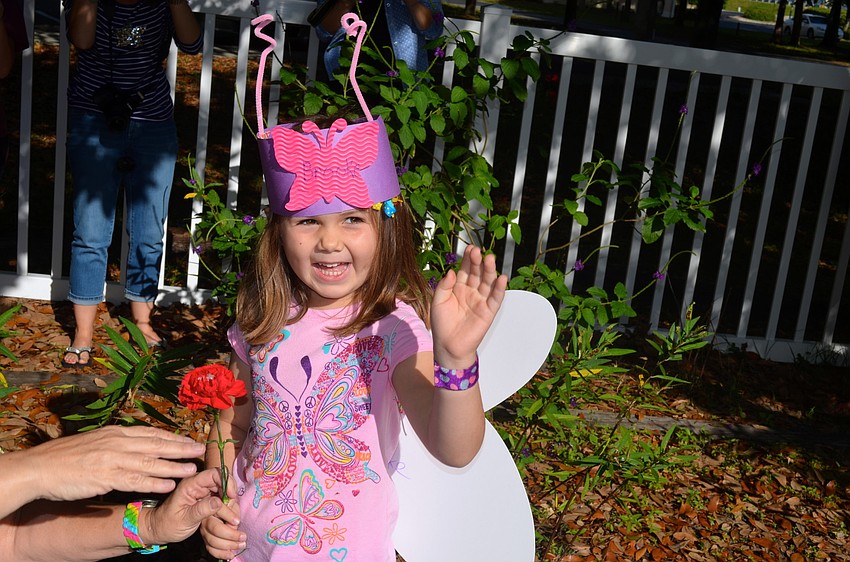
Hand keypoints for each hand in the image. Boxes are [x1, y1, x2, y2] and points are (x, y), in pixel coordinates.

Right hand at [26, 426, 204, 501]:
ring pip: (150, 462)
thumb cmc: (65, 457)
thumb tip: (134, 446)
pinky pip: (135, 480)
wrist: (40, 467)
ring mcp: (112, 459)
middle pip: (156, 444)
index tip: (189, 440)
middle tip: (201, 450)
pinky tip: (169, 486)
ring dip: (174, 466)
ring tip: (192, 469)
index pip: (151, 433)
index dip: (173, 437)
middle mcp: (117, 442)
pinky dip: (154, 482)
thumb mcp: (95, 442)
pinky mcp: (105, 476)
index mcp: (116, 432)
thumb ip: (116, 444)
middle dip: (181, 448)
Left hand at [144, 469, 224, 544]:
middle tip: (232, 509)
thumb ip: (201, 510)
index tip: (231, 497)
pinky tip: (226, 515)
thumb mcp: (184, 519)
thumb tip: (219, 502)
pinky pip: (221, 497)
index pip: (214, 474)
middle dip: (230, 494)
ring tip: (229, 516)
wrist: (159, 529)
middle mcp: (198, 484)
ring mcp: (203, 490)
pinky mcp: (206, 498)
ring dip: (229, 501)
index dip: (226, 482)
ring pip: (223, 490)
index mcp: (191, 484)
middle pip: (222, 481)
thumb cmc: (168, 524)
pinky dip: (226, 506)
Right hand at [200, 499, 245, 560]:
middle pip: (215, 529)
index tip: (238, 521)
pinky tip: (230, 554)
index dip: (229, 516)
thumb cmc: (229, 508)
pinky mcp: (205, 541)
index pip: (219, 510)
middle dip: (231, 535)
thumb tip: (235, 522)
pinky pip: (211, 549)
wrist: (223, 514)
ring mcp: (204, 532)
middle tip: (243, 537)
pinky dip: (221, 554)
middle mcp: (206, 520)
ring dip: (229, 545)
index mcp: (213, 508)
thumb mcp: (233, 505)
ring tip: (241, 545)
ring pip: (213, 541)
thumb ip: (233, 510)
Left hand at [431, 245, 506, 367]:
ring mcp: (481, 300)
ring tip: (490, 259)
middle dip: (478, 262)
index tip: (470, 249)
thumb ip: (444, 286)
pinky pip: (495, 298)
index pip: (465, 269)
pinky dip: (499, 289)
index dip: (468, 259)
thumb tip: (452, 271)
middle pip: (477, 273)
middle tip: (478, 252)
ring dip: (490, 271)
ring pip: (487, 282)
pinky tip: (501, 279)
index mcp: (459, 287)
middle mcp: (471, 291)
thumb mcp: (437, 301)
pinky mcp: (488, 311)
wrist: (448, 346)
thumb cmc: (442, 325)